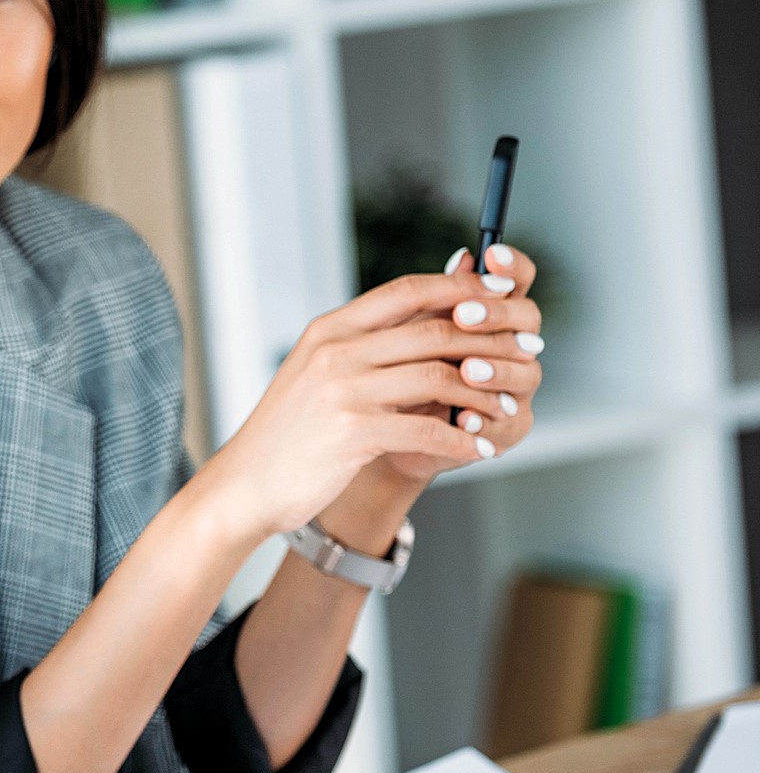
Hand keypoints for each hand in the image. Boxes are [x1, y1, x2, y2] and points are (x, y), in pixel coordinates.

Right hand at [202, 247, 544, 539]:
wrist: (246, 483)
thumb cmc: (290, 432)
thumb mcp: (319, 373)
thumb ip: (367, 345)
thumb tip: (428, 320)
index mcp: (330, 330)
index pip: (407, 291)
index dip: (461, 289)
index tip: (502, 297)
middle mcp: (335, 352)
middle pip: (432, 330)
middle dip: (488, 342)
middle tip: (526, 354)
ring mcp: (341, 391)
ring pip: (437, 376)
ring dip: (482, 393)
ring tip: (505, 409)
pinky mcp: (350, 433)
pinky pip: (425, 428)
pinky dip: (461, 438)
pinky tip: (478, 447)